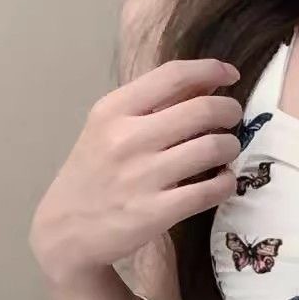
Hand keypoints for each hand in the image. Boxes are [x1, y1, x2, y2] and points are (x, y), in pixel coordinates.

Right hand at [28, 58, 242, 285]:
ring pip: (213, 148)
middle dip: (230, 111)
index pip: (172, 75)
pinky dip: (227, 182)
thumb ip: (152, 104)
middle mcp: (127, 138)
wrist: (66, 230)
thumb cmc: (94, 174)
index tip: (230, 74)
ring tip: (226, 152)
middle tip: (232, 119)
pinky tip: (222, 181)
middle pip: (203, 110)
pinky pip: (212, 190)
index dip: (210, 69)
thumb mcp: (108, 128)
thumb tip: (206, 82)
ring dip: (231, 147)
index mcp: (113, 110)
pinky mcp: (157, 212)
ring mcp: (143, 176)